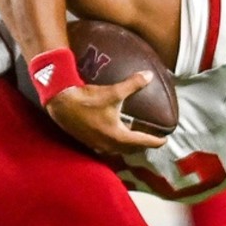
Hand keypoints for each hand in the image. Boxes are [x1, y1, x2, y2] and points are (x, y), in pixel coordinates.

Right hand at [45, 71, 166, 155]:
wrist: (61, 104)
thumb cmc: (88, 100)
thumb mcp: (113, 92)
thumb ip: (133, 85)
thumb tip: (149, 76)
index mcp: (118, 136)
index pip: (142, 142)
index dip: (155, 141)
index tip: (164, 141)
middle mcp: (109, 145)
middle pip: (131, 149)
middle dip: (142, 145)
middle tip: (151, 139)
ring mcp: (97, 145)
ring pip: (118, 149)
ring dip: (128, 145)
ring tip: (134, 136)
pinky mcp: (88, 142)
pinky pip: (108, 147)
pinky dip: (116, 143)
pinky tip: (115, 134)